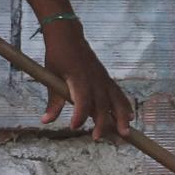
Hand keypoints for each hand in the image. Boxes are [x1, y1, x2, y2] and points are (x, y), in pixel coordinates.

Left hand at [38, 20, 133, 142]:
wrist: (68, 36)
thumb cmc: (58, 57)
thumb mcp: (51, 77)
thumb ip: (52, 101)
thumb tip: (45, 121)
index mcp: (78, 78)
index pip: (82, 99)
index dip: (79, 114)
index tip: (74, 126)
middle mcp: (94, 79)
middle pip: (101, 104)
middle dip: (102, 122)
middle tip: (97, 138)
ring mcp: (102, 78)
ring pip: (115, 99)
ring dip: (121, 117)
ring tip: (125, 133)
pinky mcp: (106, 78)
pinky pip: (118, 93)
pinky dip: (124, 105)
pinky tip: (130, 117)